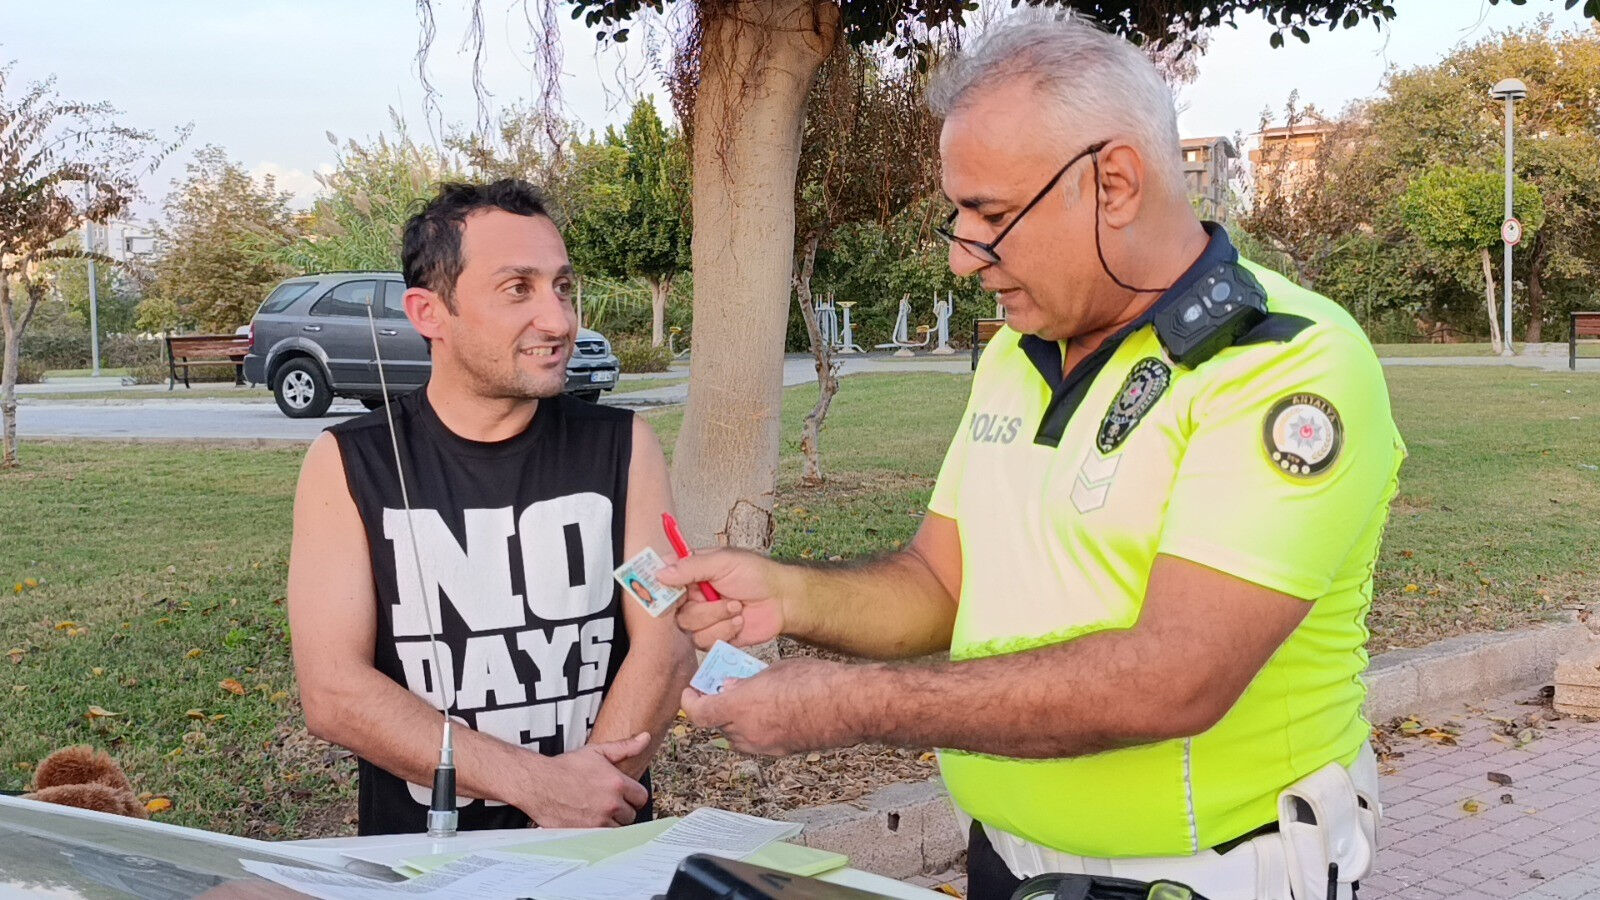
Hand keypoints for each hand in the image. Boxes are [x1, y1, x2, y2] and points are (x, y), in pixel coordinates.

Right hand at [515, 732, 650, 826]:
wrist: (538, 783)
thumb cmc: (565, 767)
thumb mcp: (597, 752)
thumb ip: (624, 747)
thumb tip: (645, 738)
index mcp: (617, 783)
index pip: (641, 797)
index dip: (633, 796)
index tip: (625, 795)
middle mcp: (610, 804)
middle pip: (631, 815)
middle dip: (623, 809)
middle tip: (609, 803)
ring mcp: (598, 821)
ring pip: (618, 829)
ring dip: (612, 822)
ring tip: (598, 812)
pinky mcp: (586, 833)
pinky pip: (603, 838)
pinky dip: (600, 832)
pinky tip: (590, 821)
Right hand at [659, 548, 785, 649]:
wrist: (782, 601)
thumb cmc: (756, 575)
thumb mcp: (724, 562)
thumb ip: (691, 566)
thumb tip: (660, 572)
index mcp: (691, 574)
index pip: (663, 581)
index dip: (661, 589)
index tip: (672, 593)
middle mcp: (692, 597)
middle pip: (675, 612)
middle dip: (703, 608)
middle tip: (725, 597)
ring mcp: (702, 619)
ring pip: (690, 629)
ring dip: (717, 619)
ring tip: (738, 608)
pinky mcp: (713, 637)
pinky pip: (704, 642)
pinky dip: (724, 632)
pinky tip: (739, 621)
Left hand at [680, 658, 860, 755]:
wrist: (850, 706)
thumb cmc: (816, 680)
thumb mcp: (775, 670)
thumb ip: (747, 681)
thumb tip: (730, 687)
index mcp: (741, 707)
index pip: (699, 714)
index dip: (691, 703)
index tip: (691, 692)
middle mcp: (748, 732)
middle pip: (717, 725)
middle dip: (717, 708)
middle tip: (724, 689)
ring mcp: (766, 746)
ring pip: (737, 737)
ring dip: (736, 720)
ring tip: (750, 699)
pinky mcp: (782, 752)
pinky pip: (758, 742)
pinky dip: (756, 729)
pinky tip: (772, 711)